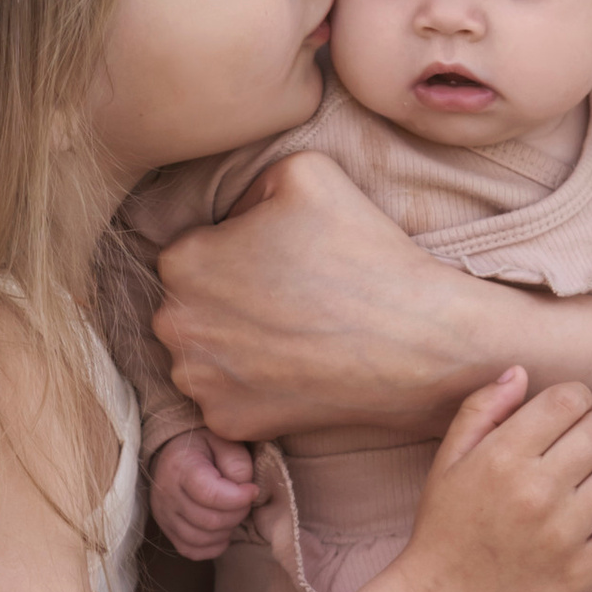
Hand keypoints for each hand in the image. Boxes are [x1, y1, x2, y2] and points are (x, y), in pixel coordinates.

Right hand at [149, 426, 258, 560]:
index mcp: (180, 467)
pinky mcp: (167, 530)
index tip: (252, 490)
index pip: (209, 494)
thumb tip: (244, 488)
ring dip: (226, 531)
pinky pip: (191, 550)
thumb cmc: (204, 447)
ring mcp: (164, 515)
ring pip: (200, 539)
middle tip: (246, 502)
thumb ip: (237, 461)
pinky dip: (213, 547)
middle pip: (208, 520)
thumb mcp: (223, 441)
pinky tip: (223, 531)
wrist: (174, 453)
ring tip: (234, 513)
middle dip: (237, 514)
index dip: (238, 498)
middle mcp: (167, 494)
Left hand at [154, 152, 488, 442]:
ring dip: (235, 344)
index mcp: (181, 262)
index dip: (237, 251)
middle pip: (191, 305)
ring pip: (204, 353)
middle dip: (228, 300)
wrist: (417, 343)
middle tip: (287, 298)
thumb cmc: (363, 254)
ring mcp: (198, 380)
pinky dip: (253, 387)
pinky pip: (227, 397)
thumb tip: (231, 214)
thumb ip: (247, 182)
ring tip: (293, 332)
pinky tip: (294, 368)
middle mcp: (174, 325)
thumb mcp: (303, 170)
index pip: (193, 250)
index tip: (277, 260)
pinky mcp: (226, 421)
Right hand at [402, 368, 591, 591]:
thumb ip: (481, 410)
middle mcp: (534, 491)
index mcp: (502, 457)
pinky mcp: (582, 573)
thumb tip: (521, 372)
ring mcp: (562, 534)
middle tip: (581, 450)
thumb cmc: (445, 529)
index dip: (575, 400)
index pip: (570, 399)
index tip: (566, 419)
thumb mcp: (448, 461)